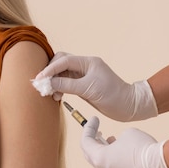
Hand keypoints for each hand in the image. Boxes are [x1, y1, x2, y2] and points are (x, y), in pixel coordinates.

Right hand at [36, 52, 157, 120]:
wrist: (129, 107)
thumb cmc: (113, 96)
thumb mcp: (89, 90)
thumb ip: (67, 85)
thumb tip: (49, 83)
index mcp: (88, 62)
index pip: (64, 60)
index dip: (50, 69)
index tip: (39, 79)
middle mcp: (85, 66)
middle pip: (61, 63)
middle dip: (50, 73)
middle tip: (42, 86)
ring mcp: (84, 76)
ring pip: (62, 74)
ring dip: (54, 82)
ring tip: (49, 94)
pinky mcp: (84, 86)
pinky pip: (67, 83)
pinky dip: (59, 88)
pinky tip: (57, 96)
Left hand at [81, 117, 168, 167]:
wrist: (160, 166)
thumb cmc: (142, 148)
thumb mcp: (127, 133)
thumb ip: (117, 138)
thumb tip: (119, 145)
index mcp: (99, 158)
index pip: (85, 141)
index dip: (88, 128)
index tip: (93, 119)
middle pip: (90, 154)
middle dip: (92, 140)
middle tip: (96, 130)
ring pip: (103, 163)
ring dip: (104, 150)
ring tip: (110, 139)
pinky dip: (114, 159)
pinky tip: (122, 151)